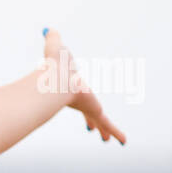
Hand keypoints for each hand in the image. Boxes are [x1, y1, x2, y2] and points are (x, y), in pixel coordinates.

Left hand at [43, 28, 126, 144]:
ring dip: (106, 130)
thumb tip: (48, 30)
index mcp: (75, 87)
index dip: (81, 99)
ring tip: (107, 139)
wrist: (54, 80)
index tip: (81, 101)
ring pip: (100, 121)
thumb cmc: (54, 64)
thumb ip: (53, 39)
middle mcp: (82, 99)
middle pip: (89, 112)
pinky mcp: (95, 112)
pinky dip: (117, 133)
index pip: (80, 95)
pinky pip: (109, 124)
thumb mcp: (56, 47)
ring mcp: (89, 107)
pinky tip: (123, 142)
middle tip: (92, 128)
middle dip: (92, 120)